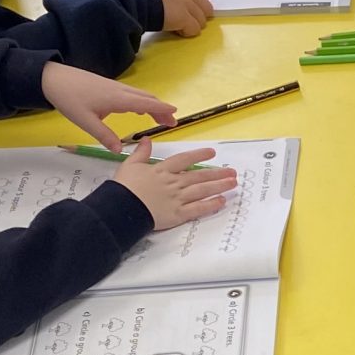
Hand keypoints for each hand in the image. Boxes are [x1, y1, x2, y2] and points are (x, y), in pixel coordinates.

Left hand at [39, 62, 174, 148]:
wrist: (53, 78)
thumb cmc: (69, 98)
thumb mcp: (85, 121)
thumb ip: (104, 135)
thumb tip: (119, 151)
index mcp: (118, 99)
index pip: (146, 104)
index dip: (162, 109)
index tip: (175, 115)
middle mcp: (120, 91)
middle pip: (147, 98)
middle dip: (162, 109)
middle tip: (172, 121)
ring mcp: (114, 86)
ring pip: (140, 94)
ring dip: (153, 104)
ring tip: (160, 117)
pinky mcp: (108, 86)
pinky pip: (132, 93)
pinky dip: (142, 101)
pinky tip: (138, 108)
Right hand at [114, 140, 238, 232]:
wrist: (121, 208)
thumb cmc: (124, 187)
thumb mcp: (129, 165)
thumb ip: (141, 153)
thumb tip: (147, 139)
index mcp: (162, 170)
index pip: (184, 159)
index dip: (199, 155)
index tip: (212, 153)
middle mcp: (173, 182)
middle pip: (199, 176)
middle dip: (217, 173)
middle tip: (232, 171)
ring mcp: (177, 198)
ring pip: (202, 190)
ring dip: (219, 186)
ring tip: (233, 183)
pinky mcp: (177, 214)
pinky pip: (197, 209)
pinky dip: (210, 205)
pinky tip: (221, 201)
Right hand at [154, 0, 214, 35]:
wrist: (135, 1)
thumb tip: (166, 1)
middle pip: (207, 6)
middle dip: (200, 15)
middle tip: (188, 20)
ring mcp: (187, 5)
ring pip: (202, 20)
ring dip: (192, 25)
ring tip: (178, 26)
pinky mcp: (185, 18)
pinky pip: (195, 29)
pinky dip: (187, 33)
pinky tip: (177, 30)